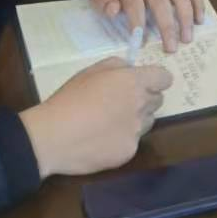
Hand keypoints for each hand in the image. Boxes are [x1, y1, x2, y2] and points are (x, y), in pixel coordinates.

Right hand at [20, 57, 171, 177]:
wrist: (52, 137)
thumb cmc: (69, 99)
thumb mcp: (91, 71)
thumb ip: (118, 65)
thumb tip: (132, 69)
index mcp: (133, 81)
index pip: (165, 78)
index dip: (155, 80)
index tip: (143, 84)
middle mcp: (141, 105)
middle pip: (157, 100)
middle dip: (144, 99)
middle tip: (120, 103)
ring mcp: (136, 130)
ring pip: (147, 122)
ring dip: (135, 120)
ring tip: (108, 123)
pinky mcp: (129, 152)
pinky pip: (132, 142)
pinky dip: (122, 140)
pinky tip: (101, 140)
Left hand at [89, 0, 204, 51]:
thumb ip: (104, 2)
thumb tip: (114, 11)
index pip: (135, 3)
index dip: (138, 23)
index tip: (141, 43)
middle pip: (162, 1)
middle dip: (168, 26)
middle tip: (172, 48)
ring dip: (186, 16)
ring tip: (188, 38)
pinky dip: (197, 3)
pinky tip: (200, 19)